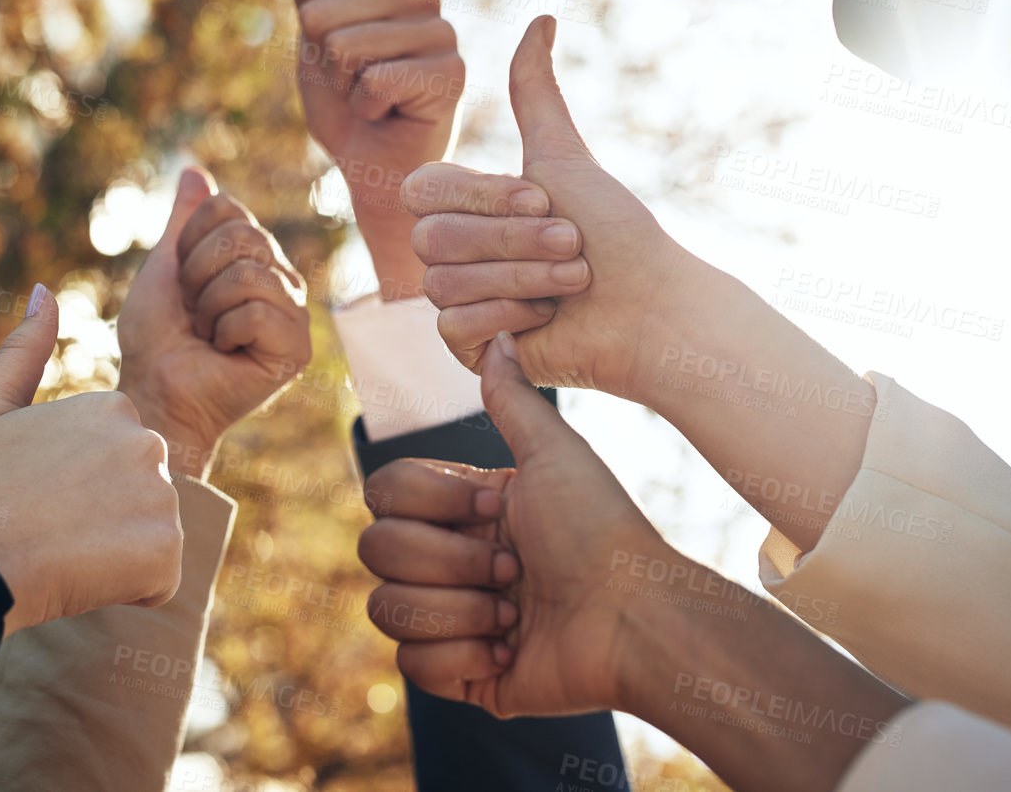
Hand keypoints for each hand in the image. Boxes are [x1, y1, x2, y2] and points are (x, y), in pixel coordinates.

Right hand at [0, 288, 182, 633]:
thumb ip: (24, 350)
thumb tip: (45, 291)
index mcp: (114, 407)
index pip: (115, 455)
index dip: (78, 484)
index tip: (42, 493)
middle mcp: (150, 442)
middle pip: (140, 489)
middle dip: (106, 513)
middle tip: (55, 525)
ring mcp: (163, 497)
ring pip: (151, 531)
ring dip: (118, 550)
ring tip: (69, 552)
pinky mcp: (168, 550)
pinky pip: (160, 574)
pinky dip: (132, 585)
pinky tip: (90, 579)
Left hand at [117, 168, 311, 477]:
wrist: (154, 391)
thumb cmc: (156, 338)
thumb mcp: (165, 266)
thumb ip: (185, 221)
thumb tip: (194, 170)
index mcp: (256, 257)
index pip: (229, 209)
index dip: (189, 243)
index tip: (182, 282)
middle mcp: (282, 279)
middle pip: (243, 236)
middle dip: (197, 275)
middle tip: (194, 313)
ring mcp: (294, 314)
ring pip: (249, 273)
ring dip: (208, 307)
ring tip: (208, 334)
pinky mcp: (297, 349)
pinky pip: (256, 310)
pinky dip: (224, 332)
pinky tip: (224, 352)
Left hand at [292, 0, 464, 291]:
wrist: (375, 166)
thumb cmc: (346, 97)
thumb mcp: (316, 25)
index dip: (307, 29)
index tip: (335, 55)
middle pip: (324, 13)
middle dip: (323, 60)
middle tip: (353, 82)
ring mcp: (444, 32)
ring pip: (346, 47)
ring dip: (344, 86)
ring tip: (372, 96)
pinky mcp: (454, 75)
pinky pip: (374, 80)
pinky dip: (365, 107)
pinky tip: (390, 113)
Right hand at [360, 334, 665, 716]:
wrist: (634, 616)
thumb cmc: (600, 529)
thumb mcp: (554, 454)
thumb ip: (512, 400)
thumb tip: (501, 336)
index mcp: (460, 509)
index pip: (385, 492)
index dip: (434, 500)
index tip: (496, 506)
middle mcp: (447, 560)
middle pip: (376, 549)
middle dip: (450, 560)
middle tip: (513, 569)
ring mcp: (451, 619)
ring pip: (387, 609)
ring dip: (457, 610)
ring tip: (512, 614)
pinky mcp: (461, 675)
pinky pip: (412, 667)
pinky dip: (460, 657)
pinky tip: (507, 650)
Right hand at [406, 16, 875, 552]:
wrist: (650, 310)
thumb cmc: (616, 233)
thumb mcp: (565, 156)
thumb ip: (535, 92)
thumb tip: (540, 15)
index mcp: (467, 207)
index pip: (424, 190)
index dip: (482, 197)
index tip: (542, 198)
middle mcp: (453, 251)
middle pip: (433, 239)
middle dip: (514, 241)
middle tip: (574, 248)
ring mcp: (457, 300)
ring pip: (442, 282)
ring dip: (521, 278)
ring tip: (570, 283)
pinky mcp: (466, 349)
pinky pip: (452, 326)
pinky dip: (508, 318)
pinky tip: (545, 320)